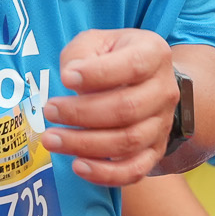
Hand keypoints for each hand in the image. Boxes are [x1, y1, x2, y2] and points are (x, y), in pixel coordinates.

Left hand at [41, 28, 177, 185]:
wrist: (142, 79)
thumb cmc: (111, 58)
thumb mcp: (95, 43)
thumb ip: (82, 55)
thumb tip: (71, 79)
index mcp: (154, 54)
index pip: (132, 66)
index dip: (97, 74)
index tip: (65, 78)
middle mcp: (165, 90)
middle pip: (127, 109)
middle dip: (82, 113)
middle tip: (49, 111)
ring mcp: (162, 124)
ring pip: (128, 141)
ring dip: (85, 144)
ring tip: (52, 139)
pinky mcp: (155, 151)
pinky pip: (135, 170)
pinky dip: (106, 173)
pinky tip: (78, 166)